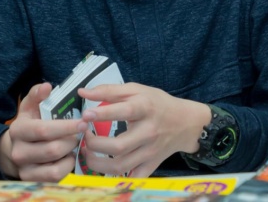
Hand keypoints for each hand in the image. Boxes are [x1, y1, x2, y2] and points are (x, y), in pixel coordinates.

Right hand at [0, 82, 83, 181]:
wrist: (14, 148)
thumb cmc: (29, 123)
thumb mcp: (29, 107)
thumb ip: (37, 94)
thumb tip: (47, 86)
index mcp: (18, 130)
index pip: (44, 130)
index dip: (66, 127)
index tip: (83, 122)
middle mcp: (19, 152)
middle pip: (53, 149)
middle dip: (72, 140)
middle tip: (80, 132)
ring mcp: (24, 169)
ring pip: (56, 166)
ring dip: (70, 153)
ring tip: (73, 143)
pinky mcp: (32, 180)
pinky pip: (56, 176)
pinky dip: (67, 166)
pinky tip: (68, 156)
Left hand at [75, 83, 208, 177]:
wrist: (185, 123)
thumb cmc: (157, 103)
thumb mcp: (136, 89)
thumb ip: (109, 90)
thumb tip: (83, 92)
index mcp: (145, 108)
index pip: (123, 112)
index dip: (102, 114)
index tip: (85, 115)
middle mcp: (148, 132)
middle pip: (119, 146)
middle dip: (95, 144)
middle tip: (85, 136)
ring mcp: (150, 151)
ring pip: (121, 166)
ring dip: (98, 163)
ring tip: (88, 153)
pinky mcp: (152, 165)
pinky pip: (132, 177)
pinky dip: (117, 177)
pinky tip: (105, 167)